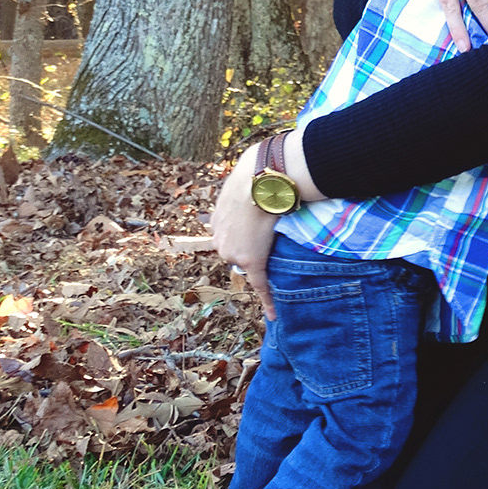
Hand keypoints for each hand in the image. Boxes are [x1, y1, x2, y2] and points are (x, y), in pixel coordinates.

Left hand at [208, 145, 280, 319]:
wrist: (259, 180)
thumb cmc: (254, 174)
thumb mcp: (238, 181)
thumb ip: (240, 192)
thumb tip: (253, 183)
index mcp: (215, 223)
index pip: (229, 236)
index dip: (243, 234)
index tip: (249, 236)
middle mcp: (220, 241)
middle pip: (236, 250)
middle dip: (249, 243)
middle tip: (264, 227)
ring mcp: (235, 253)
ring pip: (249, 260)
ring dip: (259, 253)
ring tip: (271, 232)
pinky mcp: (253, 261)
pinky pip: (260, 284)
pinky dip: (266, 300)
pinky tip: (273, 314)